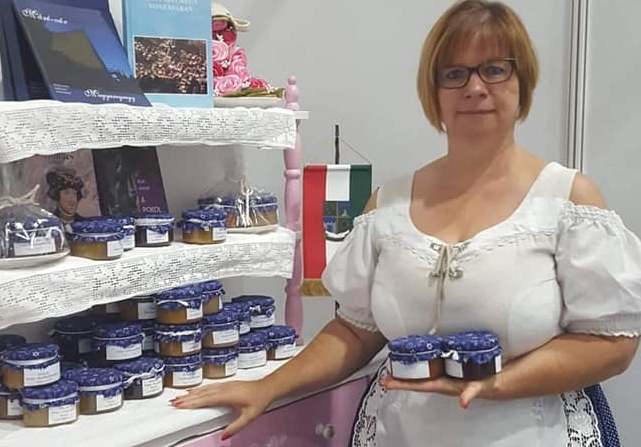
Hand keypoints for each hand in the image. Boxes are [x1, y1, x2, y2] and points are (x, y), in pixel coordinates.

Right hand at [170, 379, 271, 438]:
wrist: (267, 387)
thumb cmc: (259, 400)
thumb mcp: (249, 417)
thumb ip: (236, 427)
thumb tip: (224, 436)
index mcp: (227, 395)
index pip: (205, 400)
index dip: (192, 403)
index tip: (180, 405)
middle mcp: (224, 388)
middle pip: (201, 394)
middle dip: (187, 398)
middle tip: (173, 402)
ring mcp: (225, 385)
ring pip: (204, 389)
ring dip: (191, 393)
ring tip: (179, 397)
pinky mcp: (226, 385)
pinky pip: (209, 386)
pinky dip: (199, 389)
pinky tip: (194, 390)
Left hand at [379, 373, 498, 408]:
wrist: (493, 380)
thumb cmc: (483, 384)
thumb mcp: (476, 388)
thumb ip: (470, 394)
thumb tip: (463, 402)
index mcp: (443, 384)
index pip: (418, 384)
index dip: (402, 384)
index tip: (387, 383)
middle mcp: (439, 379)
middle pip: (415, 380)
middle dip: (399, 379)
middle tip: (384, 378)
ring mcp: (442, 374)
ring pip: (420, 372)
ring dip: (407, 370)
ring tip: (393, 367)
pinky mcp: (446, 366)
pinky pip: (429, 364)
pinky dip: (420, 361)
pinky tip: (412, 357)